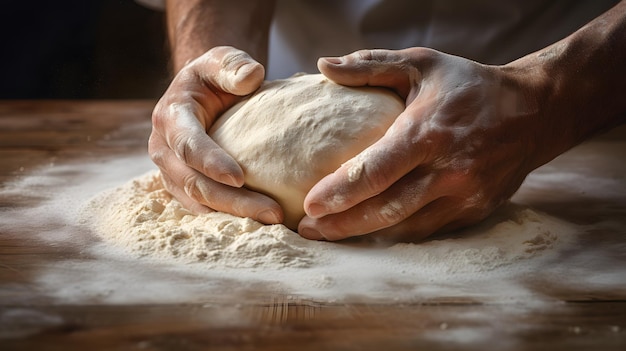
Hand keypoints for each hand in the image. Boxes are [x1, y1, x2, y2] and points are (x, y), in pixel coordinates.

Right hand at [149, 46, 282, 223]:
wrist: (201, 93)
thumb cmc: (215, 76)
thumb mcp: (221, 60)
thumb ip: (233, 65)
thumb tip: (251, 76)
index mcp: (171, 117)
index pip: (188, 145)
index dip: (211, 162)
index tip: (240, 178)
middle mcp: (164, 150)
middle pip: (195, 184)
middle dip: (233, 202)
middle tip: (273, 213)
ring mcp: (172, 173)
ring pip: (199, 204)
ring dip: (235, 217)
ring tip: (273, 223)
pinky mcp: (184, 188)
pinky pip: (205, 210)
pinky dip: (231, 219)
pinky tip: (261, 225)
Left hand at [298, 48, 544, 240]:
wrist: (535, 112)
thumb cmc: (470, 85)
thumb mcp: (423, 64)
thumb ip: (371, 66)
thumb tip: (324, 66)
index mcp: (428, 132)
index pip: (376, 170)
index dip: (340, 192)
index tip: (309, 205)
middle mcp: (448, 169)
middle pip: (386, 209)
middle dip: (342, 225)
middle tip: (307, 230)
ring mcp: (464, 195)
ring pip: (405, 227)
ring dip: (364, 235)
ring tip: (328, 234)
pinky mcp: (474, 210)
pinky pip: (427, 230)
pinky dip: (395, 233)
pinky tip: (368, 232)